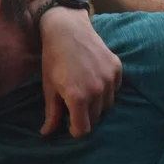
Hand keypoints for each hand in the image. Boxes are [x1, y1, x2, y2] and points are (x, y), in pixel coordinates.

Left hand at [38, 8, 121, 137]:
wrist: (67, 28)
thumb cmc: (53, 59)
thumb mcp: (49, 87)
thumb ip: (51, 113)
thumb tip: (46, 134)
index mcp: (77, 98)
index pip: (83, 129)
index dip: (74, 130)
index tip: (69, 124)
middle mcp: (97, 91)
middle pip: (95, 118)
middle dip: (84, 117)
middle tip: (73, 105)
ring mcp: (109, 79)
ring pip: (107, 105)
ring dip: (97, 105)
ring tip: (84, 92)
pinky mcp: (117, 68)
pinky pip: (115, 89)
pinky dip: (106, 90)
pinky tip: (94, 80)